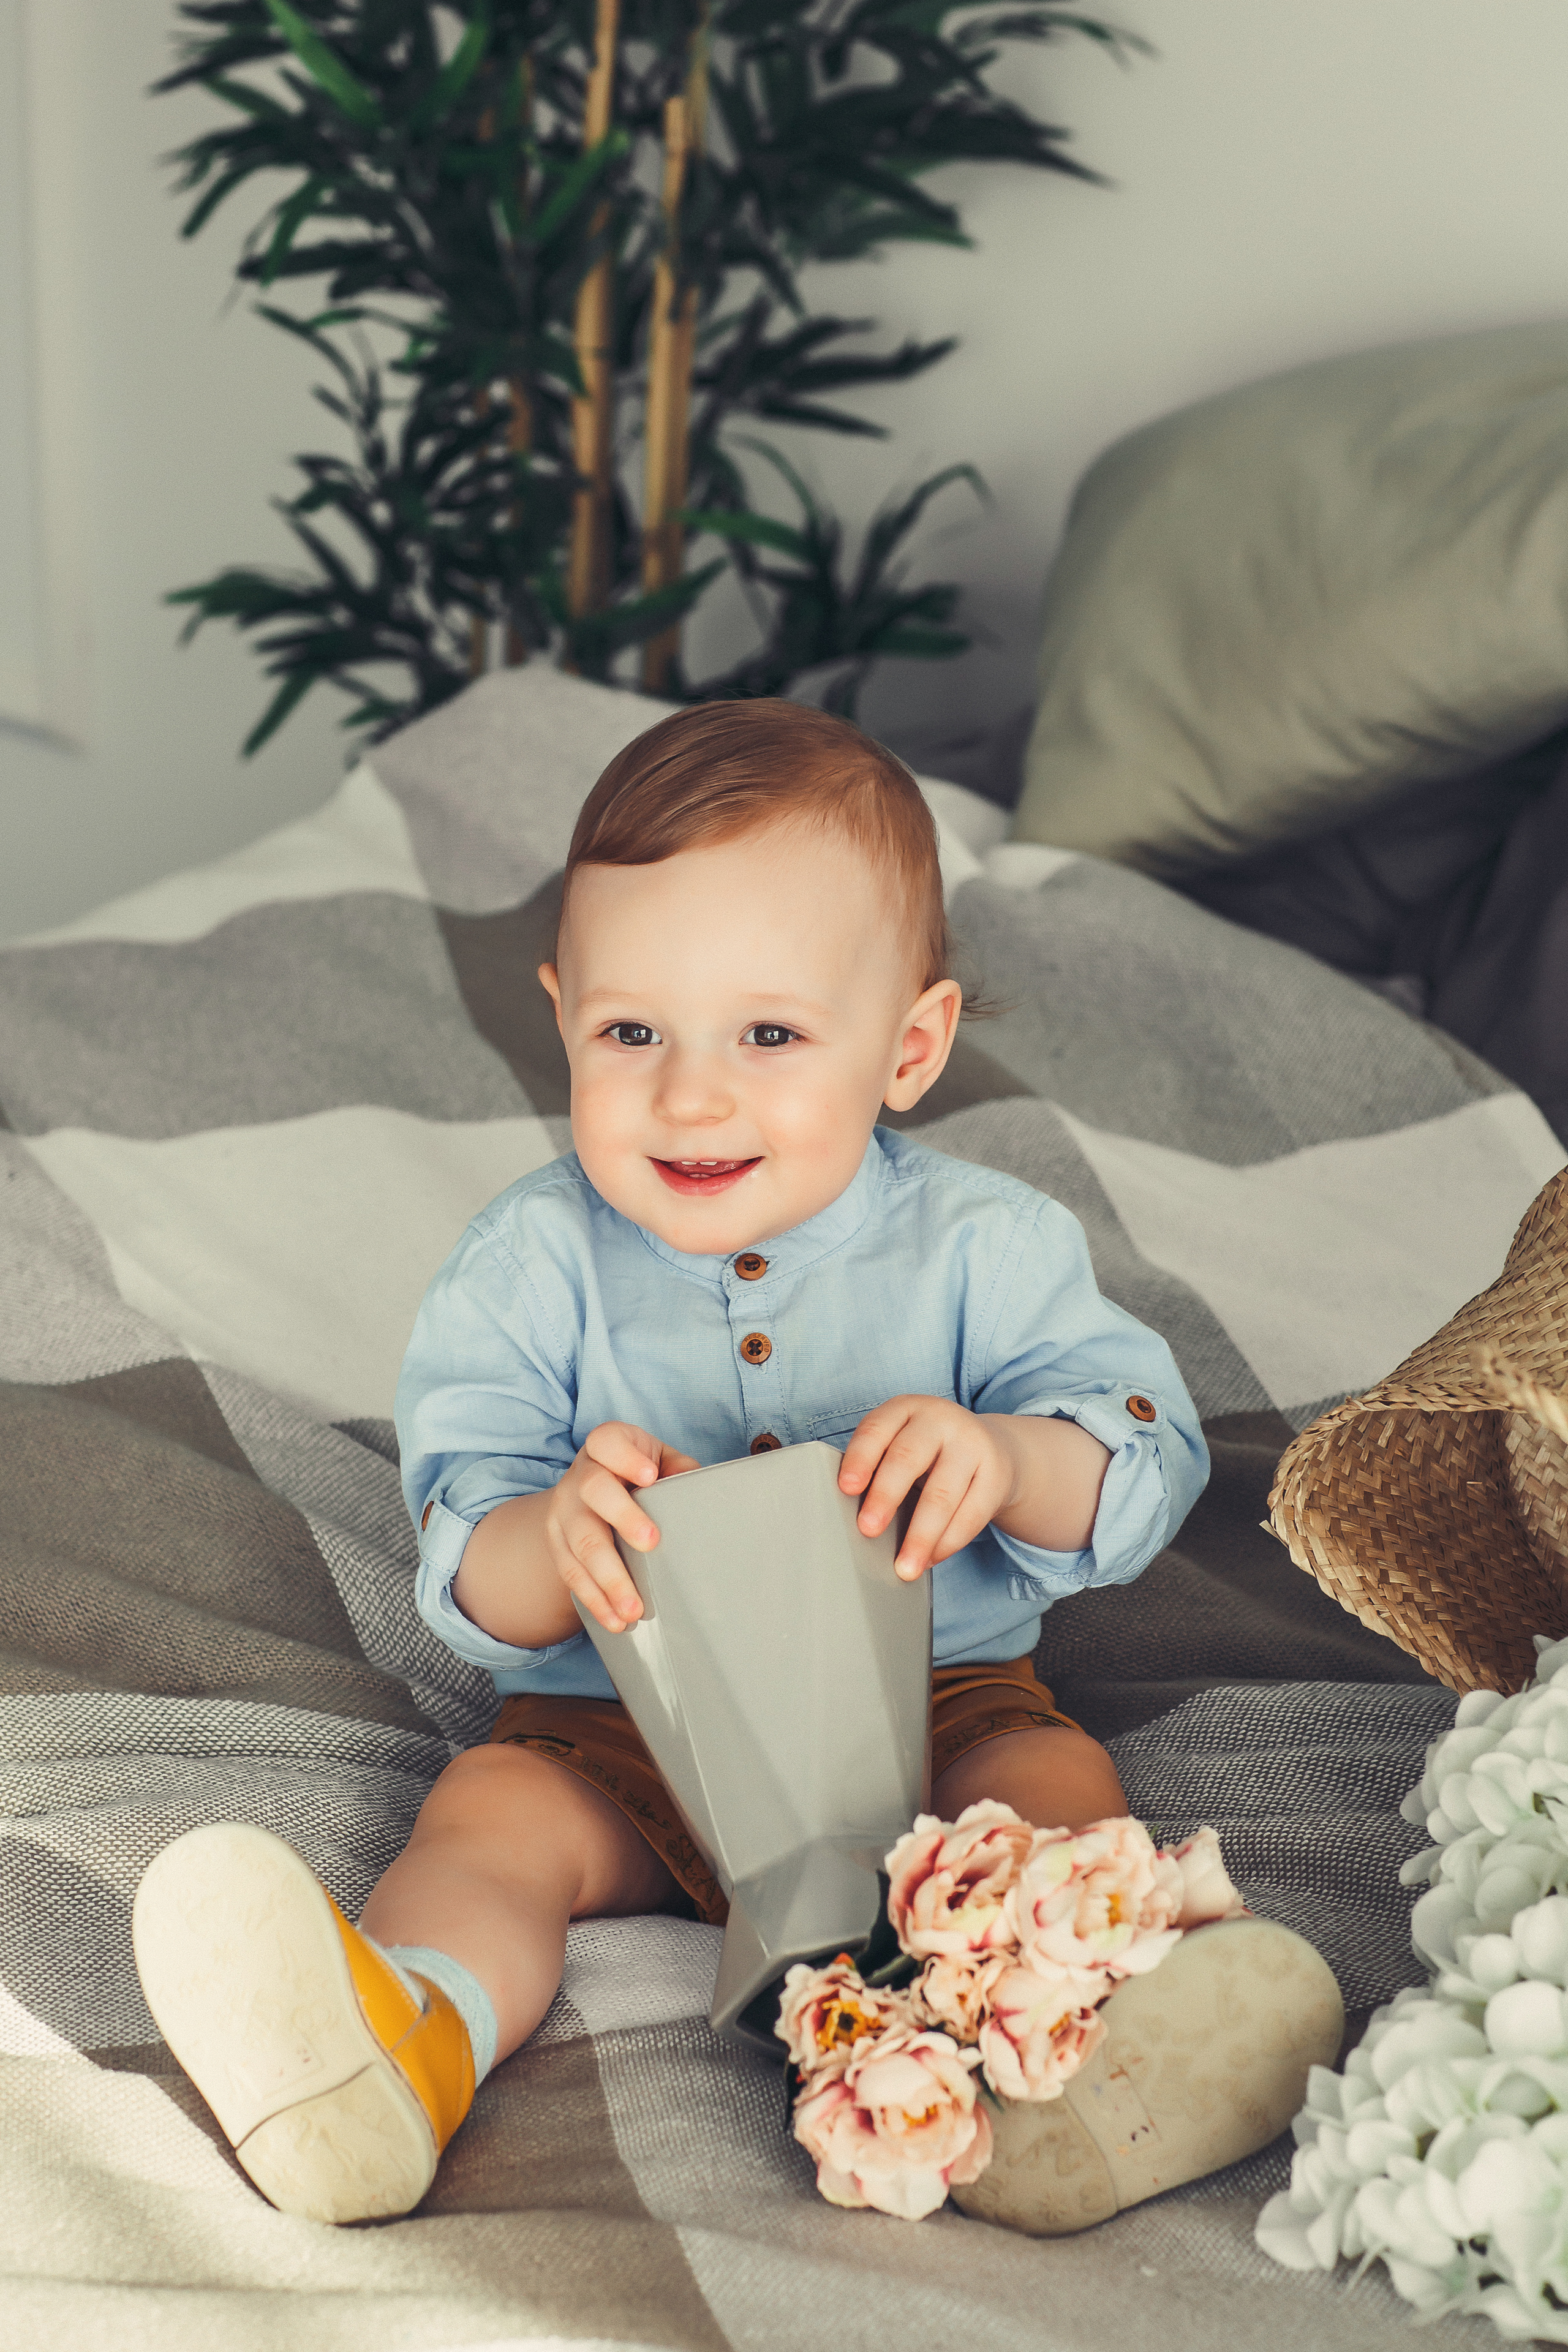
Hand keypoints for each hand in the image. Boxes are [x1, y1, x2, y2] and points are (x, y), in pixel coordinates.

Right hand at [545, 1422, 697, 1632]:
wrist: (588, 1491)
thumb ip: (678, 1469)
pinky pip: (571, 1574)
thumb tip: (699, 1489)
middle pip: (593, 1492)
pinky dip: (594, 1600)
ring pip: (581, 1543)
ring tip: (634, 1609)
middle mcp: (578, 1476)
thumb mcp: (658, 1459)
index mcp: (605, 1446)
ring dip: (608, 1578)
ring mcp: (563, 1512)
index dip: (625, 1457)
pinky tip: (615, 1620)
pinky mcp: (557, 1544)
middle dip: (622, 1518)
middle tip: (651, 1543)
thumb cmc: (637, 1473)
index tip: (650, 1477)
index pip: (607, 1442)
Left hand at [837, 1397, 1017, 1581]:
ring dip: (920, 1536)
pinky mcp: (996, 1474)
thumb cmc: (929, 1452)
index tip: (847, 1489)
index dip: (860, 1459)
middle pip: (908, 1458)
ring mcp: (972, 1445)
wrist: (992, 1448)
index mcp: (905, 1409)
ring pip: (942, 1494)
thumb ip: (877, 1467)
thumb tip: (853, 1518)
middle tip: (868, 1530)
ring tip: (904, 1567)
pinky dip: (948, 1543)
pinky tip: (930, 1560)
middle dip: (886, 1496)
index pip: (876, 1430)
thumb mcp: (902, 1442)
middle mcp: (940, 1420)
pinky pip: (972, 1514)